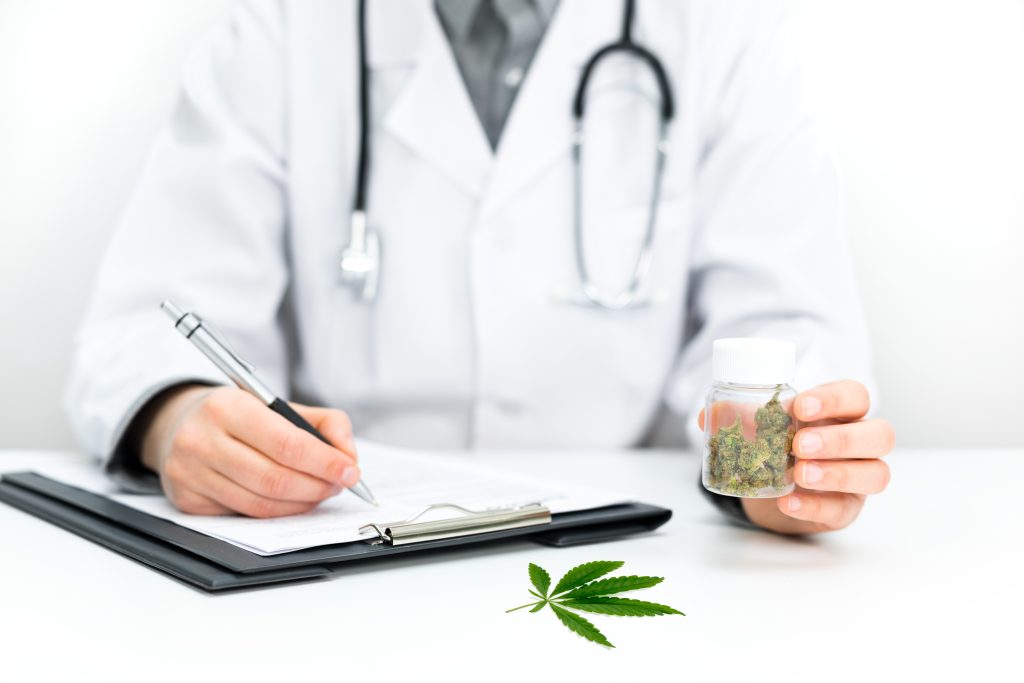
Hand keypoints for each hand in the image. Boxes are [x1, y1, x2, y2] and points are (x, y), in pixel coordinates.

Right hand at [137, 385, 359, 516]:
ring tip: (320, 492)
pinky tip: (290, 500)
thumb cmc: (238, 415)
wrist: (177, 424)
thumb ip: (325, 423)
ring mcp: (190, 473)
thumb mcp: (278, 404)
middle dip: (317, 486)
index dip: (325, 462)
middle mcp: (201, 440)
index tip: (350, 471)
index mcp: (227, 407)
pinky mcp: (187, 500)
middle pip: (275, 479)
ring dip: (301, 503)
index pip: (286, 443)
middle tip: (338, 485)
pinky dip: (277, 512)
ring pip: (261, 504)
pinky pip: (244, 515)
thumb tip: (348, 457)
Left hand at [699, 380, 893, 533]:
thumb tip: (708, 415)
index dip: (835, 398)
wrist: (775, 488)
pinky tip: (788, 502)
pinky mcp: (846, 509)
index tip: (799, 406)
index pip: (856, 395)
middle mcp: (860, 443)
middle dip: (841, 439)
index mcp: (841, 412)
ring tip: (799, 474)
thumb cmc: (778, 446)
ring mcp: (859, 478)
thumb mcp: (759, 428)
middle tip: (799, 444)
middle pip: (879, 435)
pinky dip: (814, 506)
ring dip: (837, 473)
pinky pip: (843, 509)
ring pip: (876, 474)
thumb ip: (736, 417)